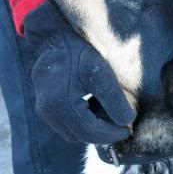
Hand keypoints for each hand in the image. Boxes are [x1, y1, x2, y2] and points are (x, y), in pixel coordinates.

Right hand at [24, 1, 135, 143]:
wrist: (56, 38)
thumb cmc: (79, 53)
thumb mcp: (101, 73)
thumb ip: (114, 99)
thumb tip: (127, 123)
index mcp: (61, 104)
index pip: (91, 131)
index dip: (112, 133)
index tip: (128, 129)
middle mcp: (48, 111)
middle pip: (81, 135)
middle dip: (103, 133)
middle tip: (122, 125)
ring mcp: (44, 111)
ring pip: (73, 132)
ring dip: (92, 129)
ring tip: (109, 114)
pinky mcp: (44, 108)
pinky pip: (66, 124)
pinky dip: (82, 122)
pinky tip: (94, 107)